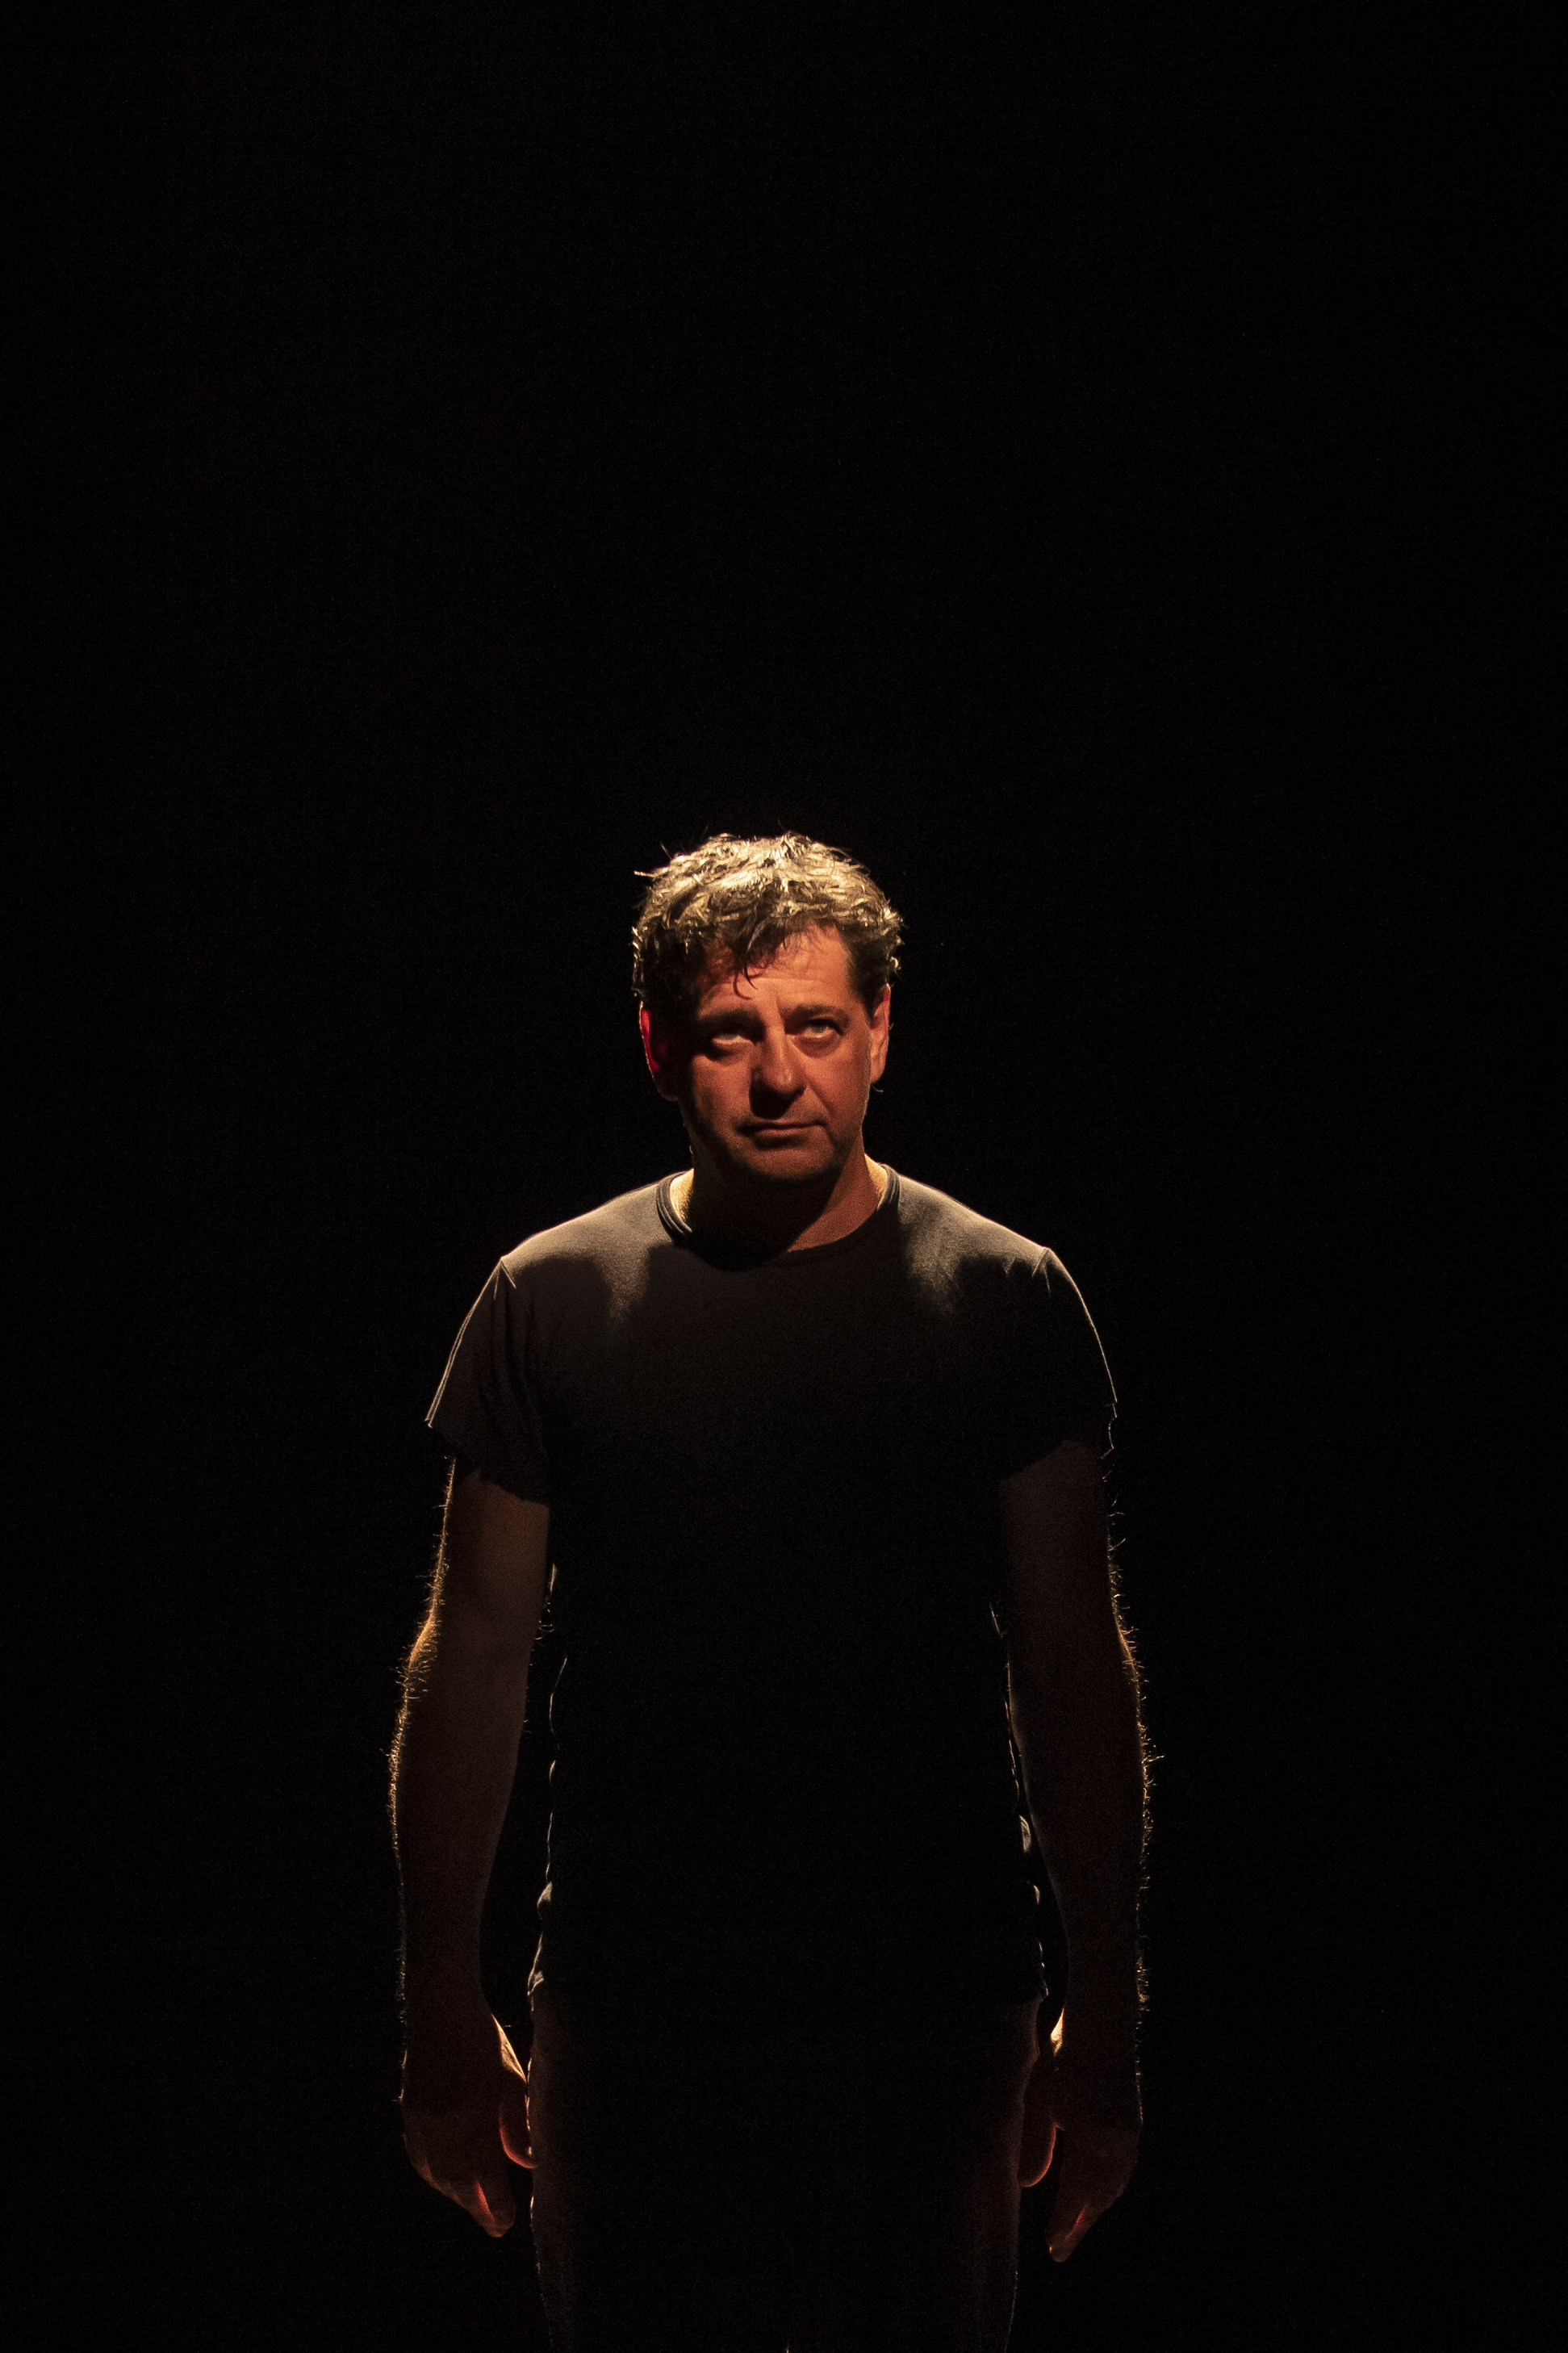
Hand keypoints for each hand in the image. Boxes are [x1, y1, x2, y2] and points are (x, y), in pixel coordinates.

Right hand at [401, 2003, 532, 2236]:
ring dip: (457, 2193)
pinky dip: (435, 2174)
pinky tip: (446, 2178)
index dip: (495, 2207)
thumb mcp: (511, 2080)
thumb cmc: (482, 2041)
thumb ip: (517, 2126)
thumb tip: (528, 2163)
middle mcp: (442, 2130)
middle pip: (458, 2185)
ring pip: (437, 2175)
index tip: (505, 2224)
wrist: (440, 2009)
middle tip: (493, 2223)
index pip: (484, 2181)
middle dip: (477, 2206)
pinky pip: (420, 2158)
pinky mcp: (409, 2114)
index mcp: (472, 2122)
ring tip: (475, 2203)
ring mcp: (420, 2124)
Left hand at [1018, 2008, 1140, 2260]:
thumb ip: (1034, 2142)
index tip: (1053, 2248)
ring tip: (1078, 2226)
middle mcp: (1115, 2142)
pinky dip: (1109, 2188)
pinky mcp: (1133, 2125)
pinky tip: (1099, 2192)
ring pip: (1114, 2185)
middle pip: (1099, 2197)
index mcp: (1090, 2137)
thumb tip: (1026, 2185)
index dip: (1064, 2224)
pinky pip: (1123, 2169)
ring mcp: (1129, 2134)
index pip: (1075, 2194)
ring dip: (1096, 2209)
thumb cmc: (1063, 2054)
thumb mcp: (1039, 2096)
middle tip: (1062, 2250)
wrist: (1102, 2024)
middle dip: (1080, 2225)